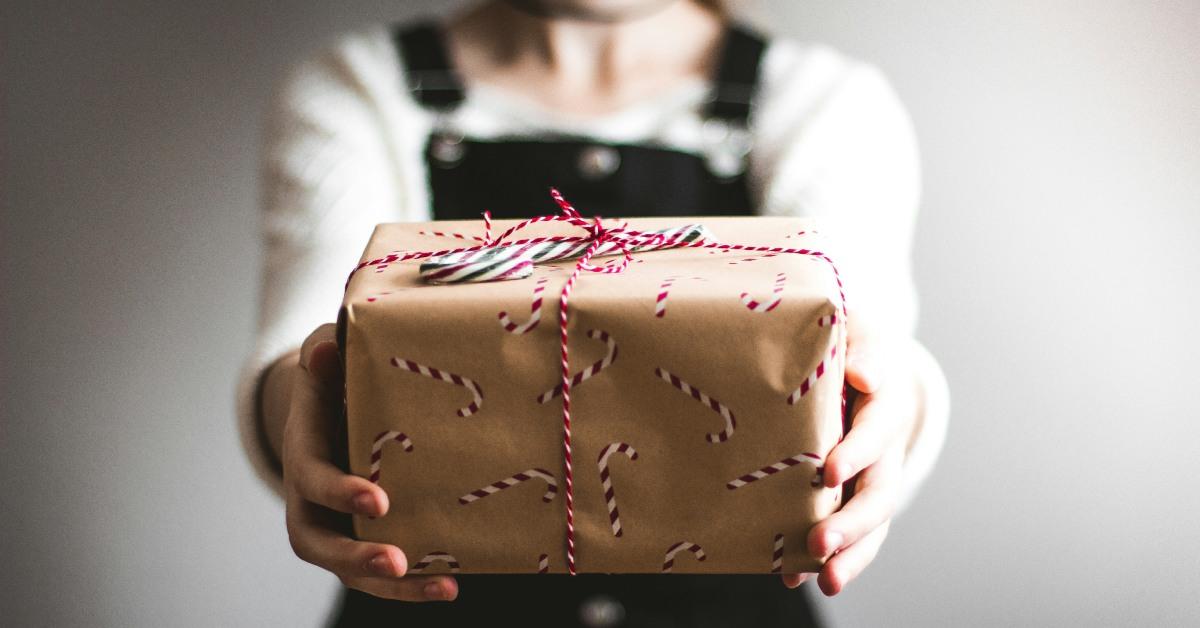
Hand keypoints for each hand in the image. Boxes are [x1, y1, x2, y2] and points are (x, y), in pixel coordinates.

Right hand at [282, 323, 458, 600]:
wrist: (331, 406)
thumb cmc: (334, 378)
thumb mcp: (326, 358)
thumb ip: (325, 353)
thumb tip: (326, 349)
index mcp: (304, 452)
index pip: (312, 479)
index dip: (340, 492)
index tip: (378, 500)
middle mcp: (310, 500)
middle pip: (318, 543)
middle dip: (356, 556)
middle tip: (396, 561)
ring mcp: (335, 524)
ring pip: (349, 569)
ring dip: (392, 586)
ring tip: (441, 587)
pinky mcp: (362, 538)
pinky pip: (380, 572)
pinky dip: (412, 585)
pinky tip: (451, 584)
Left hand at [781, 314, 919, 595]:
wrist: (856, 364)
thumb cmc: (847, 344)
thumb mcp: (856, 333)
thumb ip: (861, 350)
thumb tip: (862, 375)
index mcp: (885, 406)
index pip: (876, 432)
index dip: (856, 452)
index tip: (828, 472)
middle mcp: (884, 451)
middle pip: (878, 493)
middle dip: (852, 523)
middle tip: (820, 543)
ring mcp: (869, 479)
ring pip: (869, 525)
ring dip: (850, 555)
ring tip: (826, 582)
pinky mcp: (848, 497)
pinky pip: (845, 534)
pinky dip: (823, 558)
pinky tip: (793, 576)